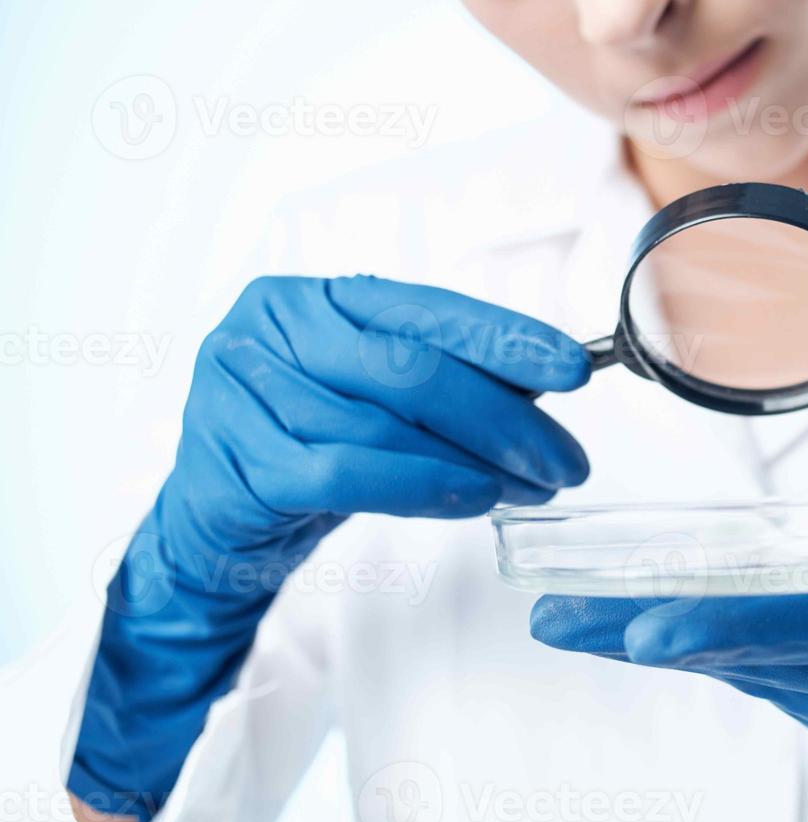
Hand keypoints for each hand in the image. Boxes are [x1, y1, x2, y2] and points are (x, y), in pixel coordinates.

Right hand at [69, 275, 590, 821]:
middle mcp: (269, 328)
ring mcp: (240, 391)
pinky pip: (345, 473)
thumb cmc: (312, 446)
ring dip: (475, 463)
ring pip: (384, 425)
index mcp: (313, 297)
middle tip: (567, 459)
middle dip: (505, 418)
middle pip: (410, 368)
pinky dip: (420, 487)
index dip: (505, 338)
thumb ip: (448, 379)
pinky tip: (474, 498)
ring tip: (531, 486)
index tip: (574, 368)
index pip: (425, 310)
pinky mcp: (234, 461)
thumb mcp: (378, 401)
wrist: (218, 524)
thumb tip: (549, 383)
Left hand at [530, 408, 807, 821]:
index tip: (643, 625)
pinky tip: (675, 637)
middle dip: (663, 638)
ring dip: (688, 652)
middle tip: (561, 618)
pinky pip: (801, 706)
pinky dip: (742, 668)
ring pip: (778, 689)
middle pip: (778, 665)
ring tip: (589, 621)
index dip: (736, 626)